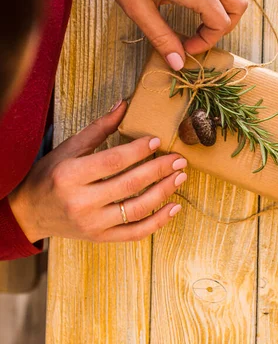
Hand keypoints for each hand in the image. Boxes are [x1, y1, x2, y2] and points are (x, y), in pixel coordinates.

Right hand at [9, 101, 185, 243]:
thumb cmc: (51, 175)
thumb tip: (124, 105)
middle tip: (179, 159)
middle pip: (129, 185)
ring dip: (163, 193)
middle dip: (159, 170)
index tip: (157, 141)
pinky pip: (135, 234)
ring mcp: (92, 224)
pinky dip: (157, 222)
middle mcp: (81, 202)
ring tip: (180, 177)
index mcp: (71, 175)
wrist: (31, 212)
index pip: (112, 162)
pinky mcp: (100, 238)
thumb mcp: (69, 148)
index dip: (138, 151)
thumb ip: (99, 129)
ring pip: (136, 210)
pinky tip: (174, 207)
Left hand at [77, 0, 248, 69]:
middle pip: (238, 6)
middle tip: (199, 34)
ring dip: (229, 4)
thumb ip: (163, 39)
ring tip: (206, 15)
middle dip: (223, 27)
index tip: (186, 47)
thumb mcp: (140, 11)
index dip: (206, 42)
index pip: (220, 24)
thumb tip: (178, 63)